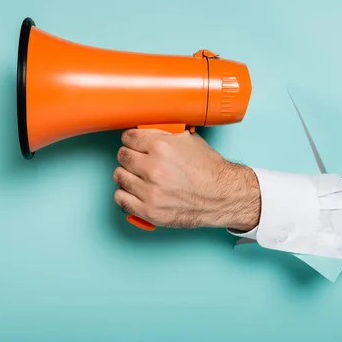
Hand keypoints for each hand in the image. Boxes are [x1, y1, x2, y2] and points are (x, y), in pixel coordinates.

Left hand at [113, 128, 260, 230]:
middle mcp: (153, 168)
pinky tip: (134, 191)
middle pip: (122, 156)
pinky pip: (120, 199)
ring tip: (137, 176)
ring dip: (126, 175)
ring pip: (119, 176)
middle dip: (129, 156)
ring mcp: (150, 191)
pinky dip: (125, 194)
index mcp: (161, 146)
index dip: (131, 140)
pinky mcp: (149, 211)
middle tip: (136, 159)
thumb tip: (144, 130)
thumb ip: (163, 134)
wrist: (222, 196)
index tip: (133, 143)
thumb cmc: (207, 170)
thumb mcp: (188, 140)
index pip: (128, 137)